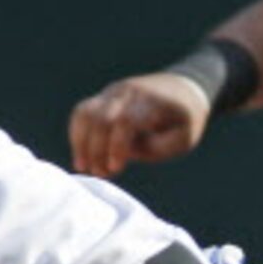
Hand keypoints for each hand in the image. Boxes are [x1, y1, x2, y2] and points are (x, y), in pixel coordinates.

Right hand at [69, 72, 212, 178]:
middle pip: (100, 117)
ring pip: (84, 112)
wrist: (183, 89)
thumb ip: (153, 148)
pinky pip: (81, 113)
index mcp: (152, 102)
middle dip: (96, 149)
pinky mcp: (103, 98)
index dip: (116, 146)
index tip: (116, 168)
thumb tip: (119, 154)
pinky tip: (83, 156)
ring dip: (80, 143)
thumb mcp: (183, 139)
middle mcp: (128, 93)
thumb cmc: (184, 121)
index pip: (125, 120)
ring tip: (85, 168)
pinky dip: (77, 135)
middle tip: (101, 174)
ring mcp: (113, 93)